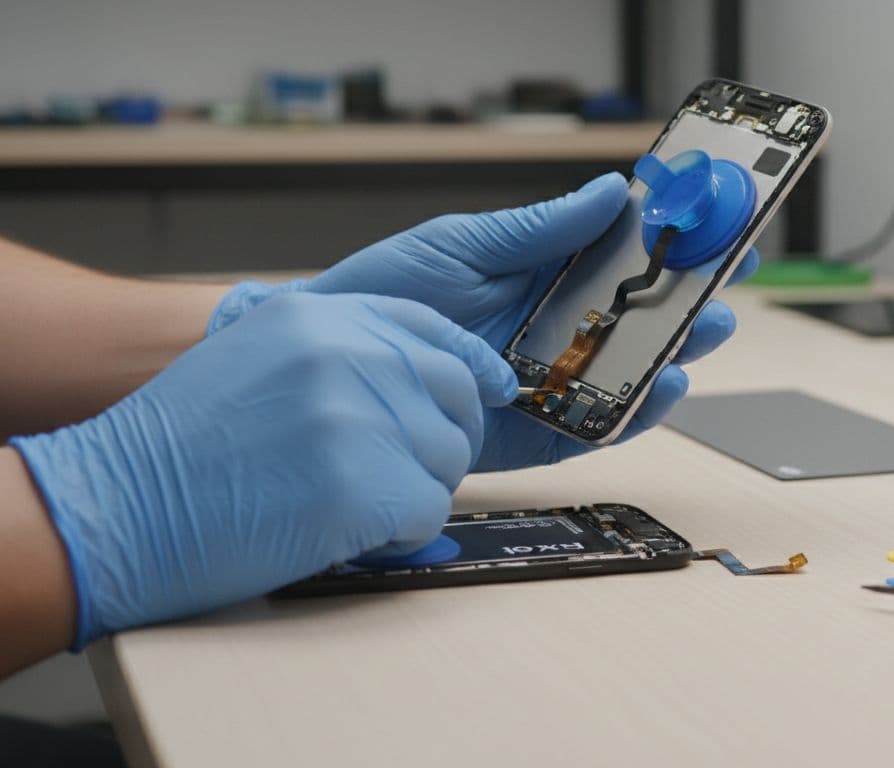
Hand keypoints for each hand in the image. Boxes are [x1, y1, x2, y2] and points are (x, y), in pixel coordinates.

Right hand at [12, 293, 513, 645]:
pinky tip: (345, 530)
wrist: (120, 503)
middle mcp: (347, 354)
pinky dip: (399, 533)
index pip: (432, 330)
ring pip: (447, 459)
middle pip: (454, 396)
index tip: (491, 389)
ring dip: (414, 491)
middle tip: (398, 471)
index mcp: (320, 315)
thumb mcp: (259, 356)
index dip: (470, 365)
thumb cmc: (182, 444)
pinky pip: (428, 511)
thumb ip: (339, 353)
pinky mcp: (365, 485)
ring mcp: (358, 417)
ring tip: (348, 501)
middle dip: (442, 439)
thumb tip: (421, 382)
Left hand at [208, 173, 758, 470]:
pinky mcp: (534, 435)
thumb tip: (614, 193)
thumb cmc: (386, 294)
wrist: (331, 365)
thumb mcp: (463, 246)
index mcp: (544, 275)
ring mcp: (548, 383)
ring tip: (704, 333)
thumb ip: (539, 229)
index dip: (678, 245)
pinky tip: (661, 388)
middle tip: (725, 287)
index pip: (626, 258)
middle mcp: (556, 330)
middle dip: (689, 302)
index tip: (724, 226)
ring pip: (628, 373)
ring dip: (674, 354)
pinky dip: (634, 413)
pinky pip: (596, 428)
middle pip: (640, 319)